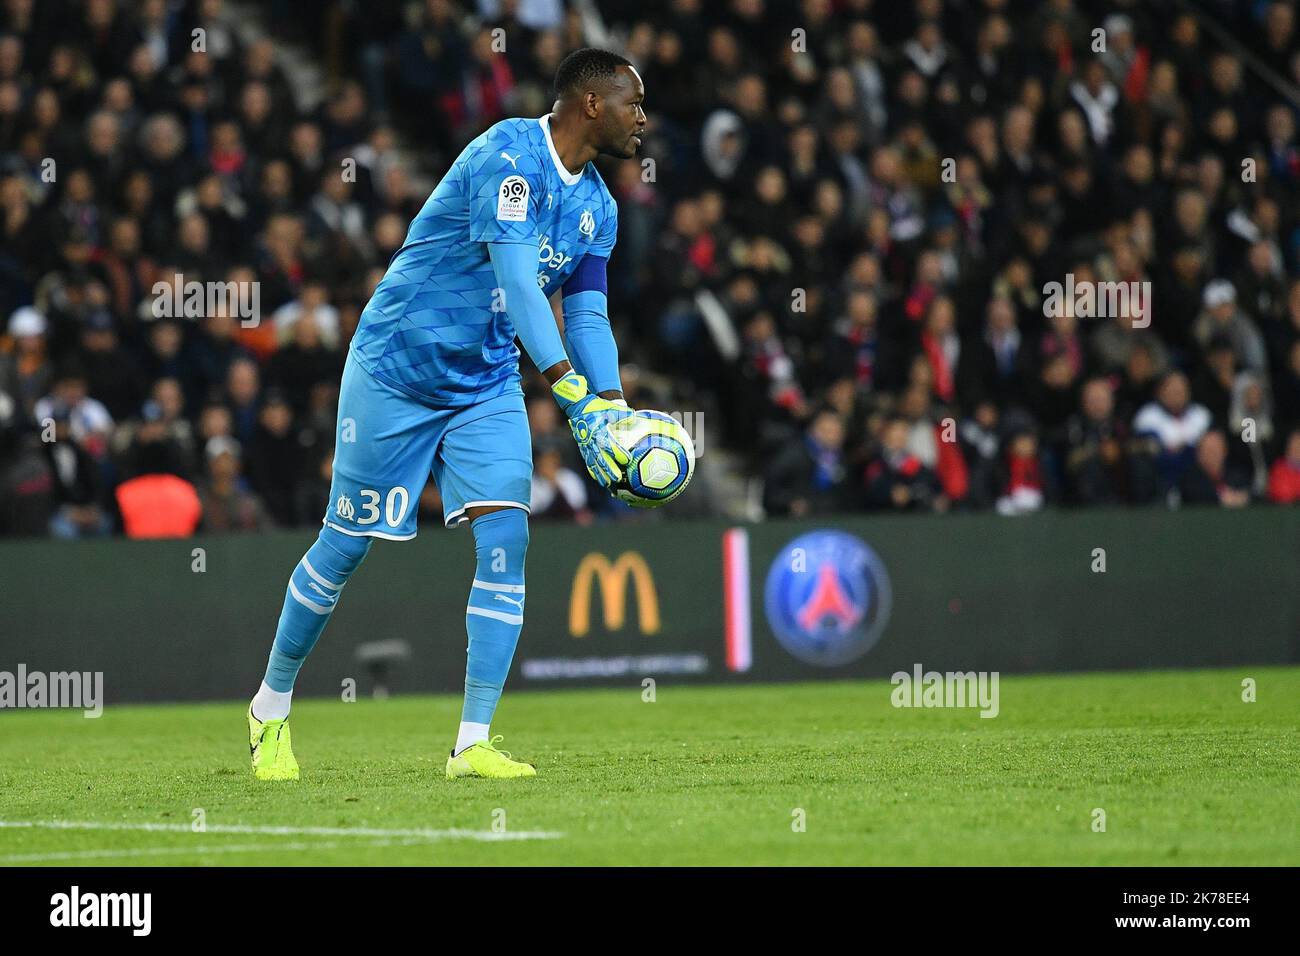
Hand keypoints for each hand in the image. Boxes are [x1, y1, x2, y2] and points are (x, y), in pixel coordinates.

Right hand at [551, 371, 631, 488]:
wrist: (579, 407)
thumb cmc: (597, 407)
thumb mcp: (609, 408)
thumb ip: (621, 413)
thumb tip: (633, 416)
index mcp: (600, 431)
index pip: (610, 444)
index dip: (619, 452)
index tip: (627, 460)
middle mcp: (592, 440)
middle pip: (602, 457)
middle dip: (610, 469)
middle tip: (618, 478)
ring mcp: (586, 445)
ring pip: (594, 462)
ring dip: (601, 474)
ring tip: (608, 484)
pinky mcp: (583, 448)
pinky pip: (588, 461)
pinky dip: (593, 471)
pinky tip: (598, 479)